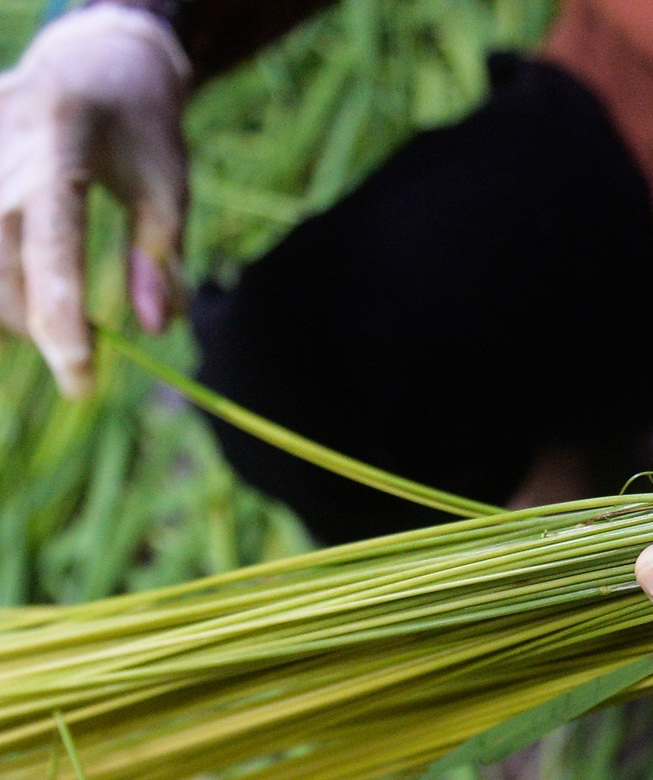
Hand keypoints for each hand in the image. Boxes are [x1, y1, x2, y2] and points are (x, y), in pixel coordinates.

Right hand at [0, 5, 189, 396]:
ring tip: (54, 321)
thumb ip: (160, 258)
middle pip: (0, 259)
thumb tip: (157, 330)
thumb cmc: (141, 131)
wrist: (93, 60)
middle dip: (36, 322)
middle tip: (79, 356)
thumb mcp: (168, 187)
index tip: (81, 378)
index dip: (62, 317)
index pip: (54, 246)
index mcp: (62, 147)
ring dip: (8, 305)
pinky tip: (19, 296)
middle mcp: (3, 143)